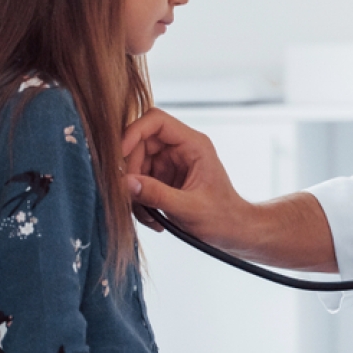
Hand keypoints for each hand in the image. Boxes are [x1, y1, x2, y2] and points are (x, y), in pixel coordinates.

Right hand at [121, 108, 246, 247]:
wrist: (232, 231)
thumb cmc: (222, 217)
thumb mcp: (189, 208)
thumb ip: (157, 194)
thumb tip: (125, 183)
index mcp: (194, 144)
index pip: (157, 121)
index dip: (134, 132)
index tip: (120, 155)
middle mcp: (182, 148)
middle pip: (140, 144)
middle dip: (132, 171)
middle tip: (133, 197)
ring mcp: (172, 162)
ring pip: (136, 165)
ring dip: (135, 191)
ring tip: (149, 215)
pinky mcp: (165, 177)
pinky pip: (140, 181)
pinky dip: (140, 201)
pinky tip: (154, 218)